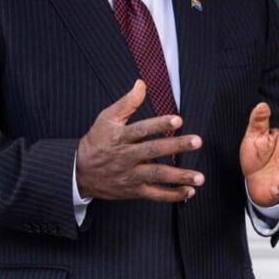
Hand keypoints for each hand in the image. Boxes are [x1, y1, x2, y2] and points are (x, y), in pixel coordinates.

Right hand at [76, 80, 203, 201]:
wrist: (78, 173)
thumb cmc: (97, 141)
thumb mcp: (106, 119)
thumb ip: (127, 102)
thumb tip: (141, 84)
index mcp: (121, 137)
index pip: (142, 129)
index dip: (159, 124)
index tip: (178, 120)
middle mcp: (126, 156)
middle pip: (153, 150)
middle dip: (177, 146)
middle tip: (197, 141)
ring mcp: (130, 175)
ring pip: (157, 175)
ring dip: (180, 176)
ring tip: (199, 176)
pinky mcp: (133, 191)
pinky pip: (155, 194)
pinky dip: (173, 194)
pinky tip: (190, 191)